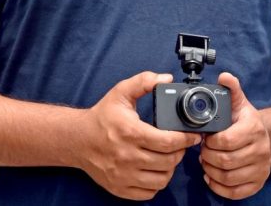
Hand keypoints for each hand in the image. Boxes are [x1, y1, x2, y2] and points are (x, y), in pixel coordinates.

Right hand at [79, 71, 200, 200]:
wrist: (77, 139)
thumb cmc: (102, 116)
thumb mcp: (121, 92)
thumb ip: (144, 81)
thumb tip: (166, 78)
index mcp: (130, 132)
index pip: (168, 141)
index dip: (186, 139)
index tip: (192, 136)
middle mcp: (127, 156)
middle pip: (169, 161)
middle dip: (180, 152)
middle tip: (180, 144)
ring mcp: (123, 175)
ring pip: (162, 179)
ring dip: (170, 168)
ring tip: (168, 156)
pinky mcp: (120, 187)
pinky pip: (149, 192)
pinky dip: (157, 183)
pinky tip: (155, 170)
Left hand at [199, 72, 270, 199]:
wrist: (264, 138)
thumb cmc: (245, 121)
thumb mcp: (239, 103)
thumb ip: (231, 89)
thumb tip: (224, 76)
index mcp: (254, 128)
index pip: (226, 140)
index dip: (210, 141)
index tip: (206, 138)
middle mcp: (261, 149)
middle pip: (225, 161)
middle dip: (208, 156)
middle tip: (203, 150)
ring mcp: (261, 168)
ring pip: (228, 177)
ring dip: (211, 171)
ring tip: (207, 161)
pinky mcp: (258, 183)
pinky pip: (235, 192)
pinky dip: (219, 187)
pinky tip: (212, 177)